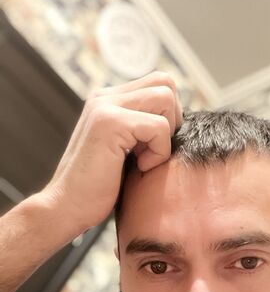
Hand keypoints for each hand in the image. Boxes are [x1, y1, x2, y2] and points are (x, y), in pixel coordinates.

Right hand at [41, 71, 182, 231]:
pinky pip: (159, 127)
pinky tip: (139, 167)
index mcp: (109, 101)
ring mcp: (105, 106)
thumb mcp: (125, 152)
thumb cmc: (99, 189)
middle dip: (173, 120)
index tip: (154, 146)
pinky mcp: (109, 122)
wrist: (67, 208)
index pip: (158, 84)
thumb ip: (142, 130)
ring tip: (144, 159)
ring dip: (165, 135)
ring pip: (165, 98)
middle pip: (165, 83)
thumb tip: (179, 123)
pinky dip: (158, 152)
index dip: (170, 115)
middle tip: (155, 150)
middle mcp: (105, 97)